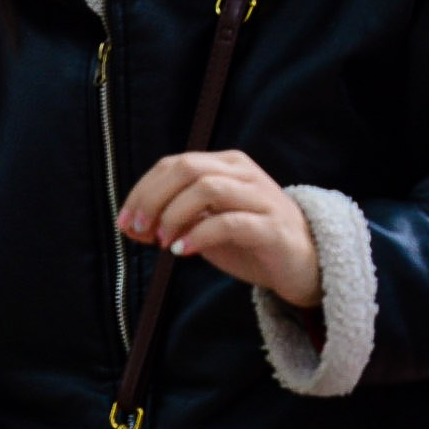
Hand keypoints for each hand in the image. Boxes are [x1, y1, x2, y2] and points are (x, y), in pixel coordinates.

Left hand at [119, 150, 321, 308]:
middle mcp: (243, 173)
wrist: (302, 265)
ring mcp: (260, 197)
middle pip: (187, 169)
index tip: (125, 223)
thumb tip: (131, 224)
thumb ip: (174, 216)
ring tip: (162, 242)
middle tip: (139, 231)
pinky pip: (230, 222)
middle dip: (153, 199)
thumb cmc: (249, 241)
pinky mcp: (272, 227)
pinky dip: (199, 235)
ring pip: (207, 188)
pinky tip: (183, 251)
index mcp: (225, 165)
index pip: (173, 164)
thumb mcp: (206, 223)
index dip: (142, 191)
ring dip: (174, 215)